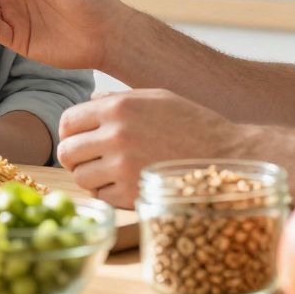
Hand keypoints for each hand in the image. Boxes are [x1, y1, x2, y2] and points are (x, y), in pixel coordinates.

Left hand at [57, 89, 241, 207]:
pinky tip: (126, 183)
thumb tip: (88, 102)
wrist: (227, 155)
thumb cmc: (193, 123)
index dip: (70, 131)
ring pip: (81, 177)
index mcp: (118, 107)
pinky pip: (101, 196)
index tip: (79, 138)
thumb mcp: (156, 97)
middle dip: (75, 156)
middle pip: (67, 152)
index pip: (68, 121)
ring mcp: (123, 167)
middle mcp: (116, 136)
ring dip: (91, 176)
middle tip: (90, 158)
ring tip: (110, 171)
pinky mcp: (133, 194)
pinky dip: (108, 193)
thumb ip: (118, 98)